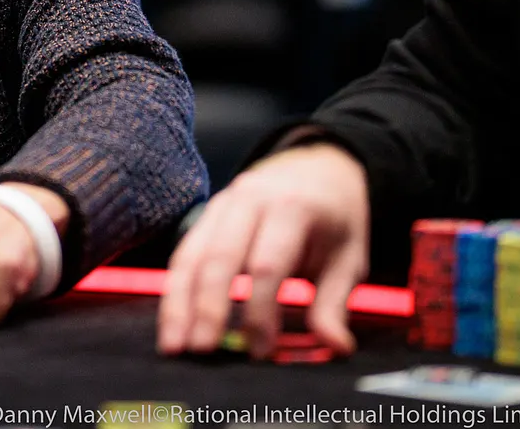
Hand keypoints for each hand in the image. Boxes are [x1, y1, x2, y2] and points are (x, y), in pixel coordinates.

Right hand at [157, 142, 369, 358]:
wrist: (317, 168)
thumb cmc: (334, 218)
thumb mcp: (349, 258)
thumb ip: (335, 303)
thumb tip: (335, 346)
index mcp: (292, 207)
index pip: (267, 264)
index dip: (260, 311)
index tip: (261, 352)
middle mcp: (250, 200)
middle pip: (219, 257)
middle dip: (207, 307)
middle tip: (202, 351)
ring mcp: (222, 204)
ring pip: (191, 254)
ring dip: (178, 302)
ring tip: (174, 344)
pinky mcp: (206, 215)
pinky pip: (184, 253)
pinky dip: (174, 289)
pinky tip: (171, 322)